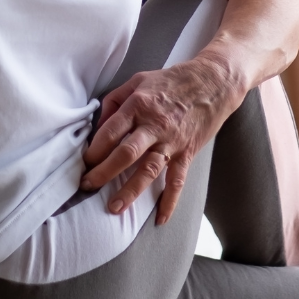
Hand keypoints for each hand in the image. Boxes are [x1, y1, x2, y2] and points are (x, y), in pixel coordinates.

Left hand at [81, 54, 240, 223]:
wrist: (214, 82)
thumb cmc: (173, 80)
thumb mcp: (139, 80)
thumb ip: (115, 100)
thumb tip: (100, 125)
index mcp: (138, 105)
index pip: (110, 131)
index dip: (94, 149)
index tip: (85, 162)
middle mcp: (154, 125)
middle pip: (125, 154)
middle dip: (103, 173)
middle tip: (87, 186)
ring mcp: (172, 141)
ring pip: (148, 170)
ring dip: (130, 191)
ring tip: (114, 208)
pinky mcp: (187, 152)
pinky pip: (177, 180)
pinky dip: (170, 200)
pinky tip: (161, 218)